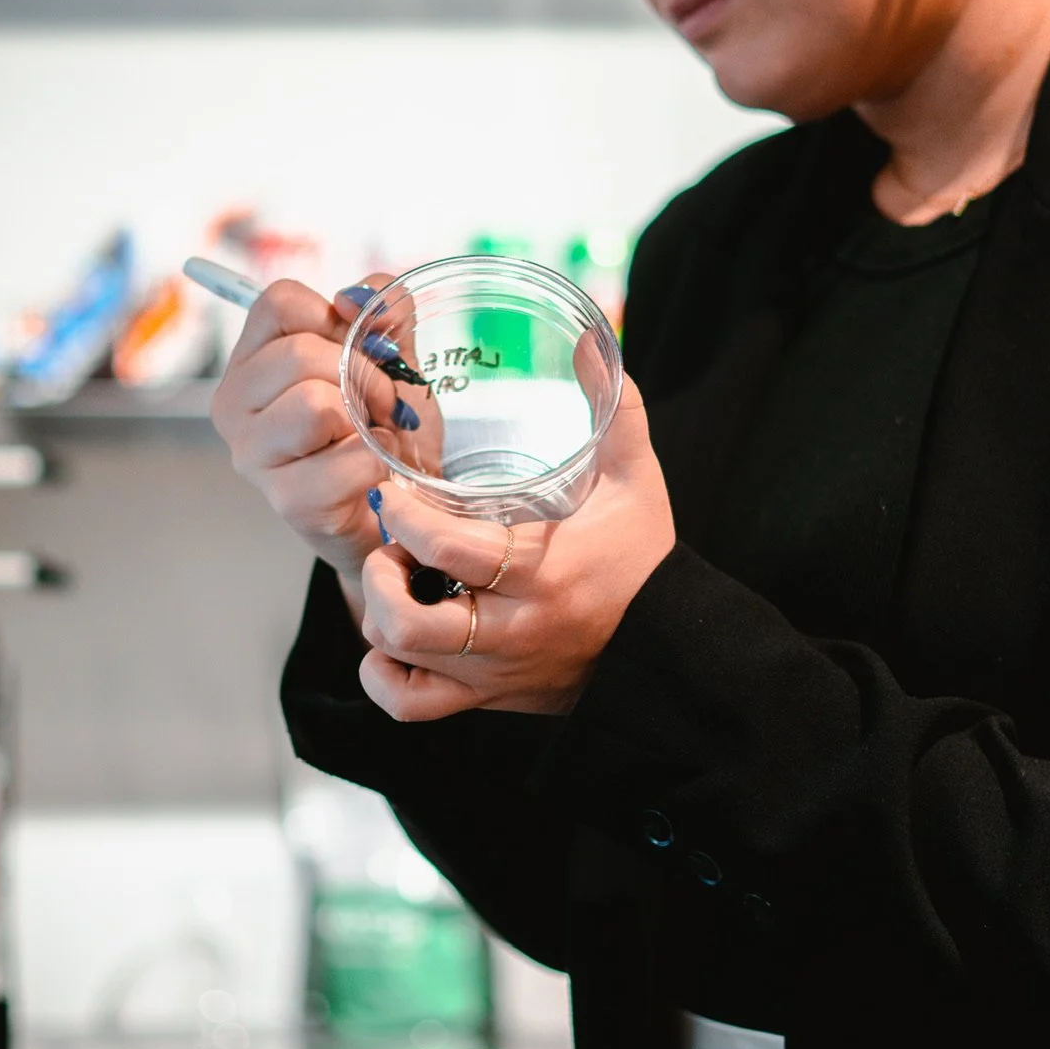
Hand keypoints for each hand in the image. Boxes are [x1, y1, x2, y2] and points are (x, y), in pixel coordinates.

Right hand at [209, 275, 393, 592]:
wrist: (397, 512)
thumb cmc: (382, 432)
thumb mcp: (391, 361)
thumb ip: (383, 314)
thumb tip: (360, 296)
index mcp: (251, 360)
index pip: (278, 302)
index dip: (334, 317)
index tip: (361, 350)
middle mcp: (235, 404)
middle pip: (300, 353)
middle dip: (364, 374)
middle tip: (382, 404)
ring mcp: (253, 456)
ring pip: (314, 404)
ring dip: (367, 418)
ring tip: (375, 436)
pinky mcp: (287, 501)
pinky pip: (347, 458)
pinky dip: (378, 461)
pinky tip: (375, 473)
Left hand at [357, 374, 674, 720]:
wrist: (669, 652)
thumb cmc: (645, 560)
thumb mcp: (638, 480)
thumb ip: (615, 410)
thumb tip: (593, 343)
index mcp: (540, 573)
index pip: (444, 550)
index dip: (401, 516)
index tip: (391, 491)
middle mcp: (509, 631)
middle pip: (407, 619)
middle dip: (381, 572)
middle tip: (391, 541)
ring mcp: (494, 672)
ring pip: (402, 660)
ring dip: (380, 616)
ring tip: (395, 578)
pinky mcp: (487, 699)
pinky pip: (411, 705)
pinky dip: (385, 676)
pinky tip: (393, 641)